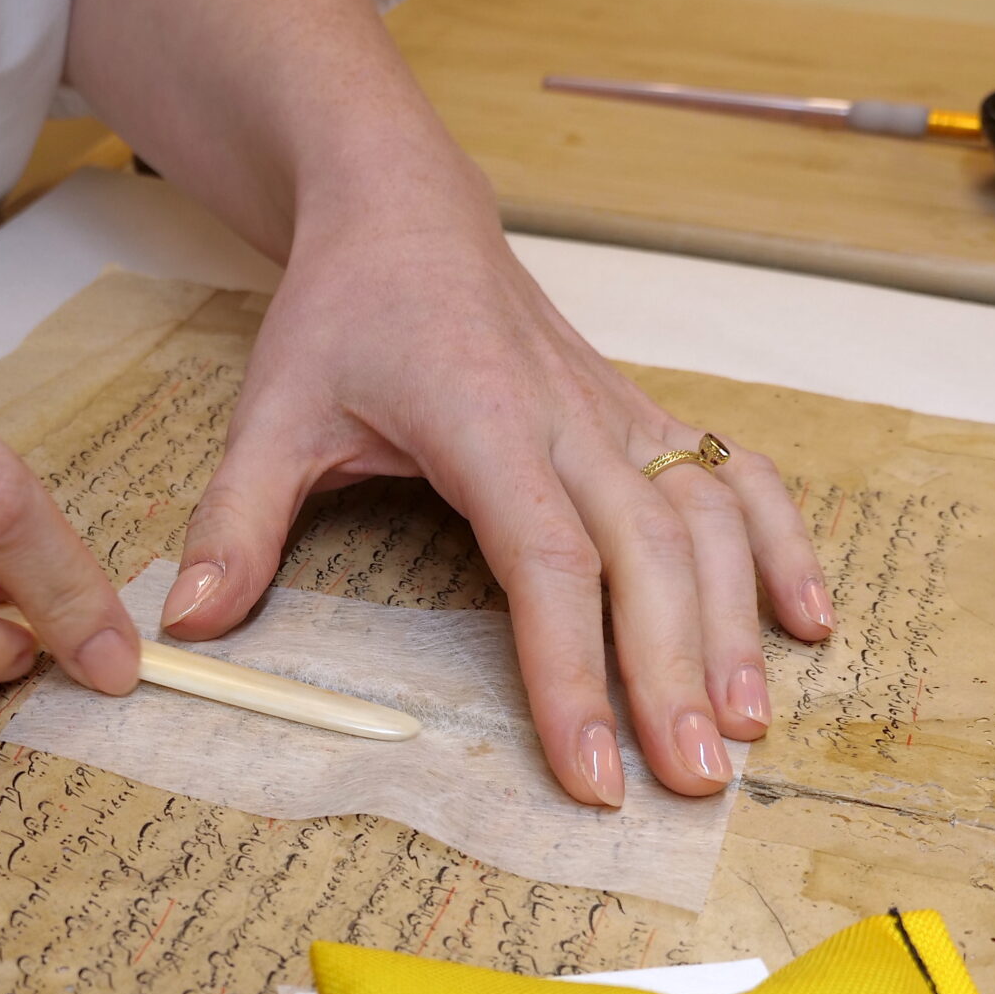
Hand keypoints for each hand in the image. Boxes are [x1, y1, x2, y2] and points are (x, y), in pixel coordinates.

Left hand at [159, 193, 830, 803]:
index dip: (573, 668)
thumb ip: (234, 524)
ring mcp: (617, 415)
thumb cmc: (343, 315)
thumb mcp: (269, 413)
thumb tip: (188, 629)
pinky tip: (806, 621)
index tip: (588, 769)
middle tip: (692, 783)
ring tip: (746, 729)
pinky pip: (734, 475)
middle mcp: (569, 418)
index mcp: (481, 420)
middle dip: (675, 673)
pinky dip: (779, 544)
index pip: (546, 559)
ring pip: (705, 519)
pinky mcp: (642, 417)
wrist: (404, 211)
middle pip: (646, 554)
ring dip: (735, 624)